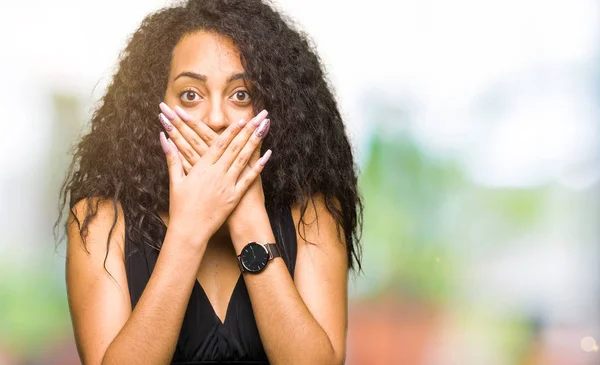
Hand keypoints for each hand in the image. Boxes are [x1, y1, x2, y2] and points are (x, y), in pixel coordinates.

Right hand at [159, 109, 271, 246]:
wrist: (190, 230)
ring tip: (264, 129)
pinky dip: (258, 166)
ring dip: (255, 142)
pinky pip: (248, 178)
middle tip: (259, 117)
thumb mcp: (175, 180)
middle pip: (235, 147)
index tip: (241, 119)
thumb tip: (163, 137)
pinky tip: (267, 155)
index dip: (232, 130)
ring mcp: (228, 185)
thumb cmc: (180, 206)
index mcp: (202, 168)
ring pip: (244, 159)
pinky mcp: (234, 196)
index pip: (219, 144)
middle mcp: (217, 174)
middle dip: (248, 130)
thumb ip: (171, 157)